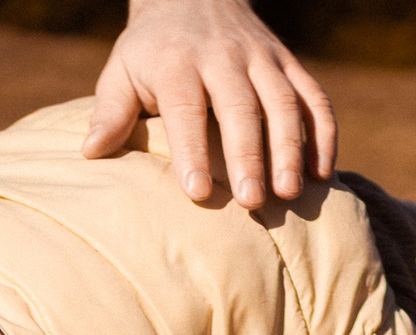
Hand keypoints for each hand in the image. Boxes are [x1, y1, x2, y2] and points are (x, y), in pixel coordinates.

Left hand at [84, 0, 335, 209]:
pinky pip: (315, 97)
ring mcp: (262, 59)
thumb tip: (92, 152)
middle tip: (251, 202)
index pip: (187, 108)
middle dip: (249, 156)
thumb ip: (111, 111)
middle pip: (241, 109)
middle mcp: (224, 58)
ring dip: (290, 150)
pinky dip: (324, 134)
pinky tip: (322, 175)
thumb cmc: (152, 51)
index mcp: (178, 62)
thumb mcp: (122, 71)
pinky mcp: (289, 64)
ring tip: (290, 194)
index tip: (197, 193)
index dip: (193, 151)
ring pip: (284, 103)